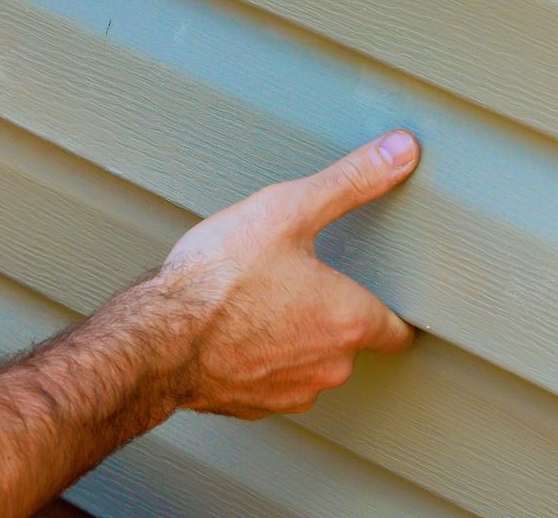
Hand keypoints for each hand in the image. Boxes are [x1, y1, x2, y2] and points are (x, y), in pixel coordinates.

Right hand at [156, 130, 420, 417]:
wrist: (155, 339)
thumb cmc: (219, 276)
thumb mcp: (288, 210)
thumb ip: (351, 181)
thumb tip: (402, 149)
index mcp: (349, 319)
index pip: (397, 330)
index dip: (392, 310)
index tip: (378, 291)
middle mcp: (330, 366)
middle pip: (351, 341)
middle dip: (331, 312)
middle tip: (299, 278)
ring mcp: (291, 392)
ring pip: (311, 362)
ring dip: (296, 337)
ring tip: (262, 300)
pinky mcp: (253, 407)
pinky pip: (273, 380)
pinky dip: (261, 357)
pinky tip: (236, 329)